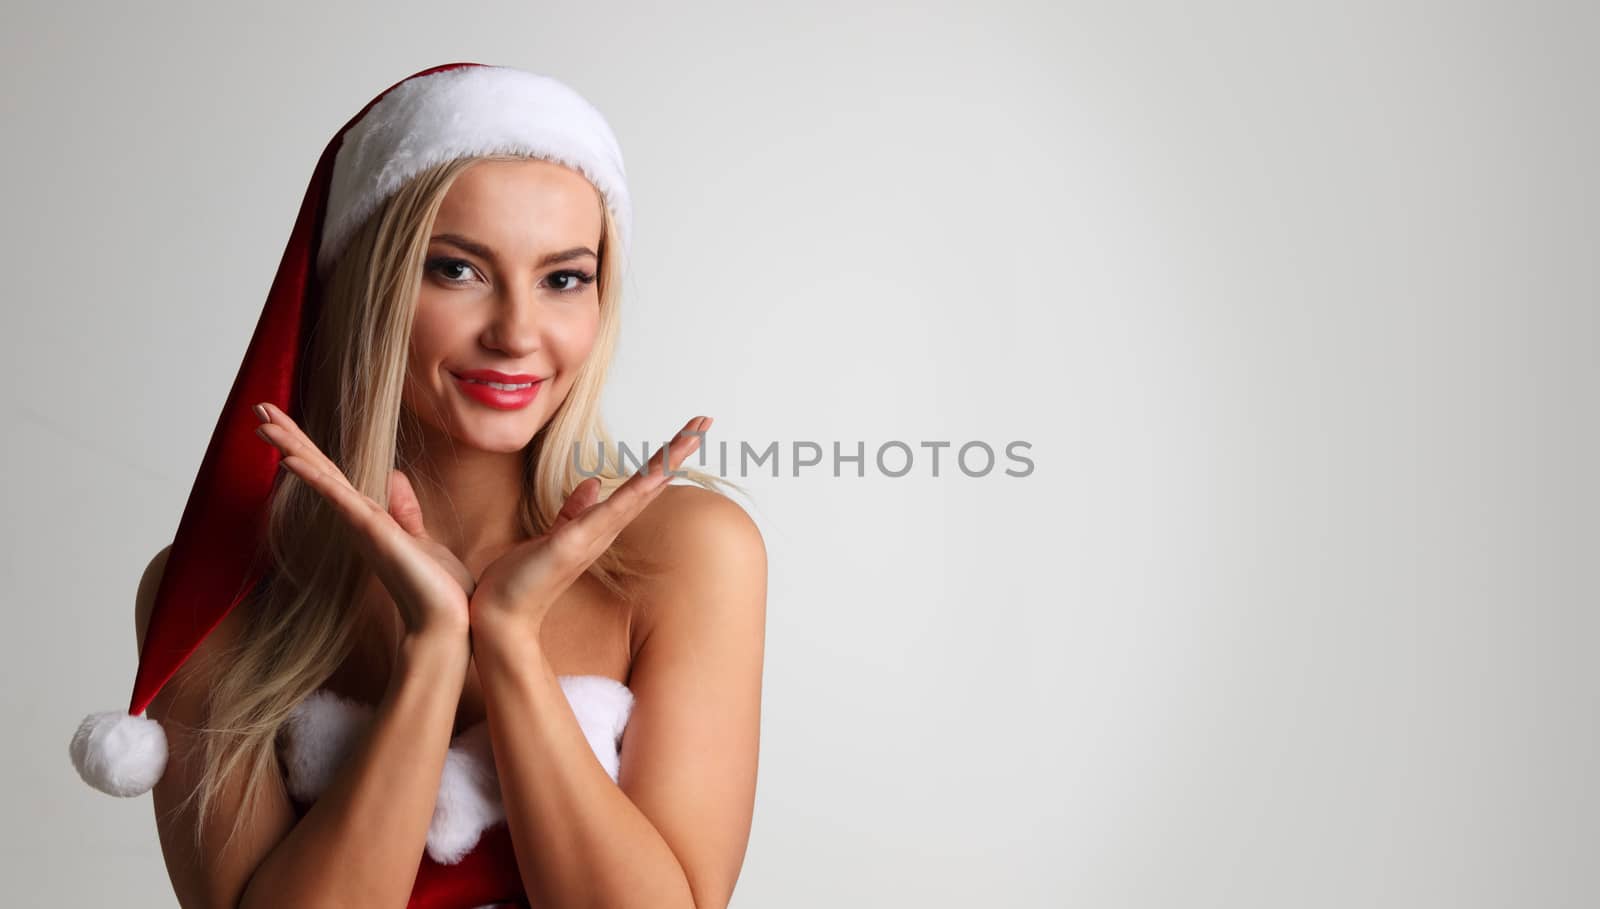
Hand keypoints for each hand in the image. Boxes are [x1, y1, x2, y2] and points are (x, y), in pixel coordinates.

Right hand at [252, 402, 473, 638]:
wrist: (447, 622)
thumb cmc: (436, 588)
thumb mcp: (420, 539)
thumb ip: (404, 511)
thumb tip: (394, 480)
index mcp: (367, 517)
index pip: (331, 472)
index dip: (307, 445)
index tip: (281, 419)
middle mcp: (357, 519)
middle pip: (317, 468)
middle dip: (289, 436)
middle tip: (259, 406)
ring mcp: (361, 526)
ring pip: (321, 477)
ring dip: (292, 448)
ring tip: (263, 421)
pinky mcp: (373, 532)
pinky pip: (339, 499)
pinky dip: (316, 479)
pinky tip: (291, 460)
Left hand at [469, 415, 710, 635]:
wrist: (501, 614)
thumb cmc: (523, 578)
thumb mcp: (554, 533)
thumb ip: (575, 510)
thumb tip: (593, 483)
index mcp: (602, 524)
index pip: (640, 484)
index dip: (663, 457)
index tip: (687, 431)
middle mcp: (606, 529)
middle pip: (651, 482)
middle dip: (678, 451)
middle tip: (705, 419)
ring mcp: (595, 535)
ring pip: (641, 490)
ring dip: (668, 460)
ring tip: (694, 433)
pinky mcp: (575, 542)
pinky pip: (614, 510)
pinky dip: (639, 491)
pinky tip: (658, 472)